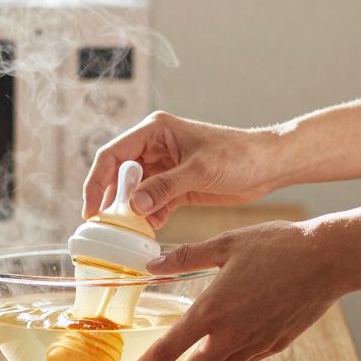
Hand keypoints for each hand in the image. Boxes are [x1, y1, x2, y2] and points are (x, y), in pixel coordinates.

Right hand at [82, 111, 281, 227]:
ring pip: (135, 191)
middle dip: (113, 200)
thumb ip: (165, 187)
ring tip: (133, 230)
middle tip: (106, 226)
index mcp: (155, 131)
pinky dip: (149, 215)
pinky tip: (153, 226)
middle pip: (119, 174)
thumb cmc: (238, 155)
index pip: (112, 155)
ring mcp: (165, 166)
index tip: (91, 210)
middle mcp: (155, 147)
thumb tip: (133, 205)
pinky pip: (152, 201)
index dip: (97, 182)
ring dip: (132, 211)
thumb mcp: (199, 171)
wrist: (269, 166)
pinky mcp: (177, 184)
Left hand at [122, 219, 344, 360]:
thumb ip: (186, 256)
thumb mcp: (225, 243)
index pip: (168, 349)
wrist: (327, 259)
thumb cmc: (277, 245)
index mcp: (212, 310)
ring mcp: (255, 344)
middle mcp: (231, 335)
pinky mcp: (275, 345)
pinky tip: (220, 353)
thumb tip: (153, 264)